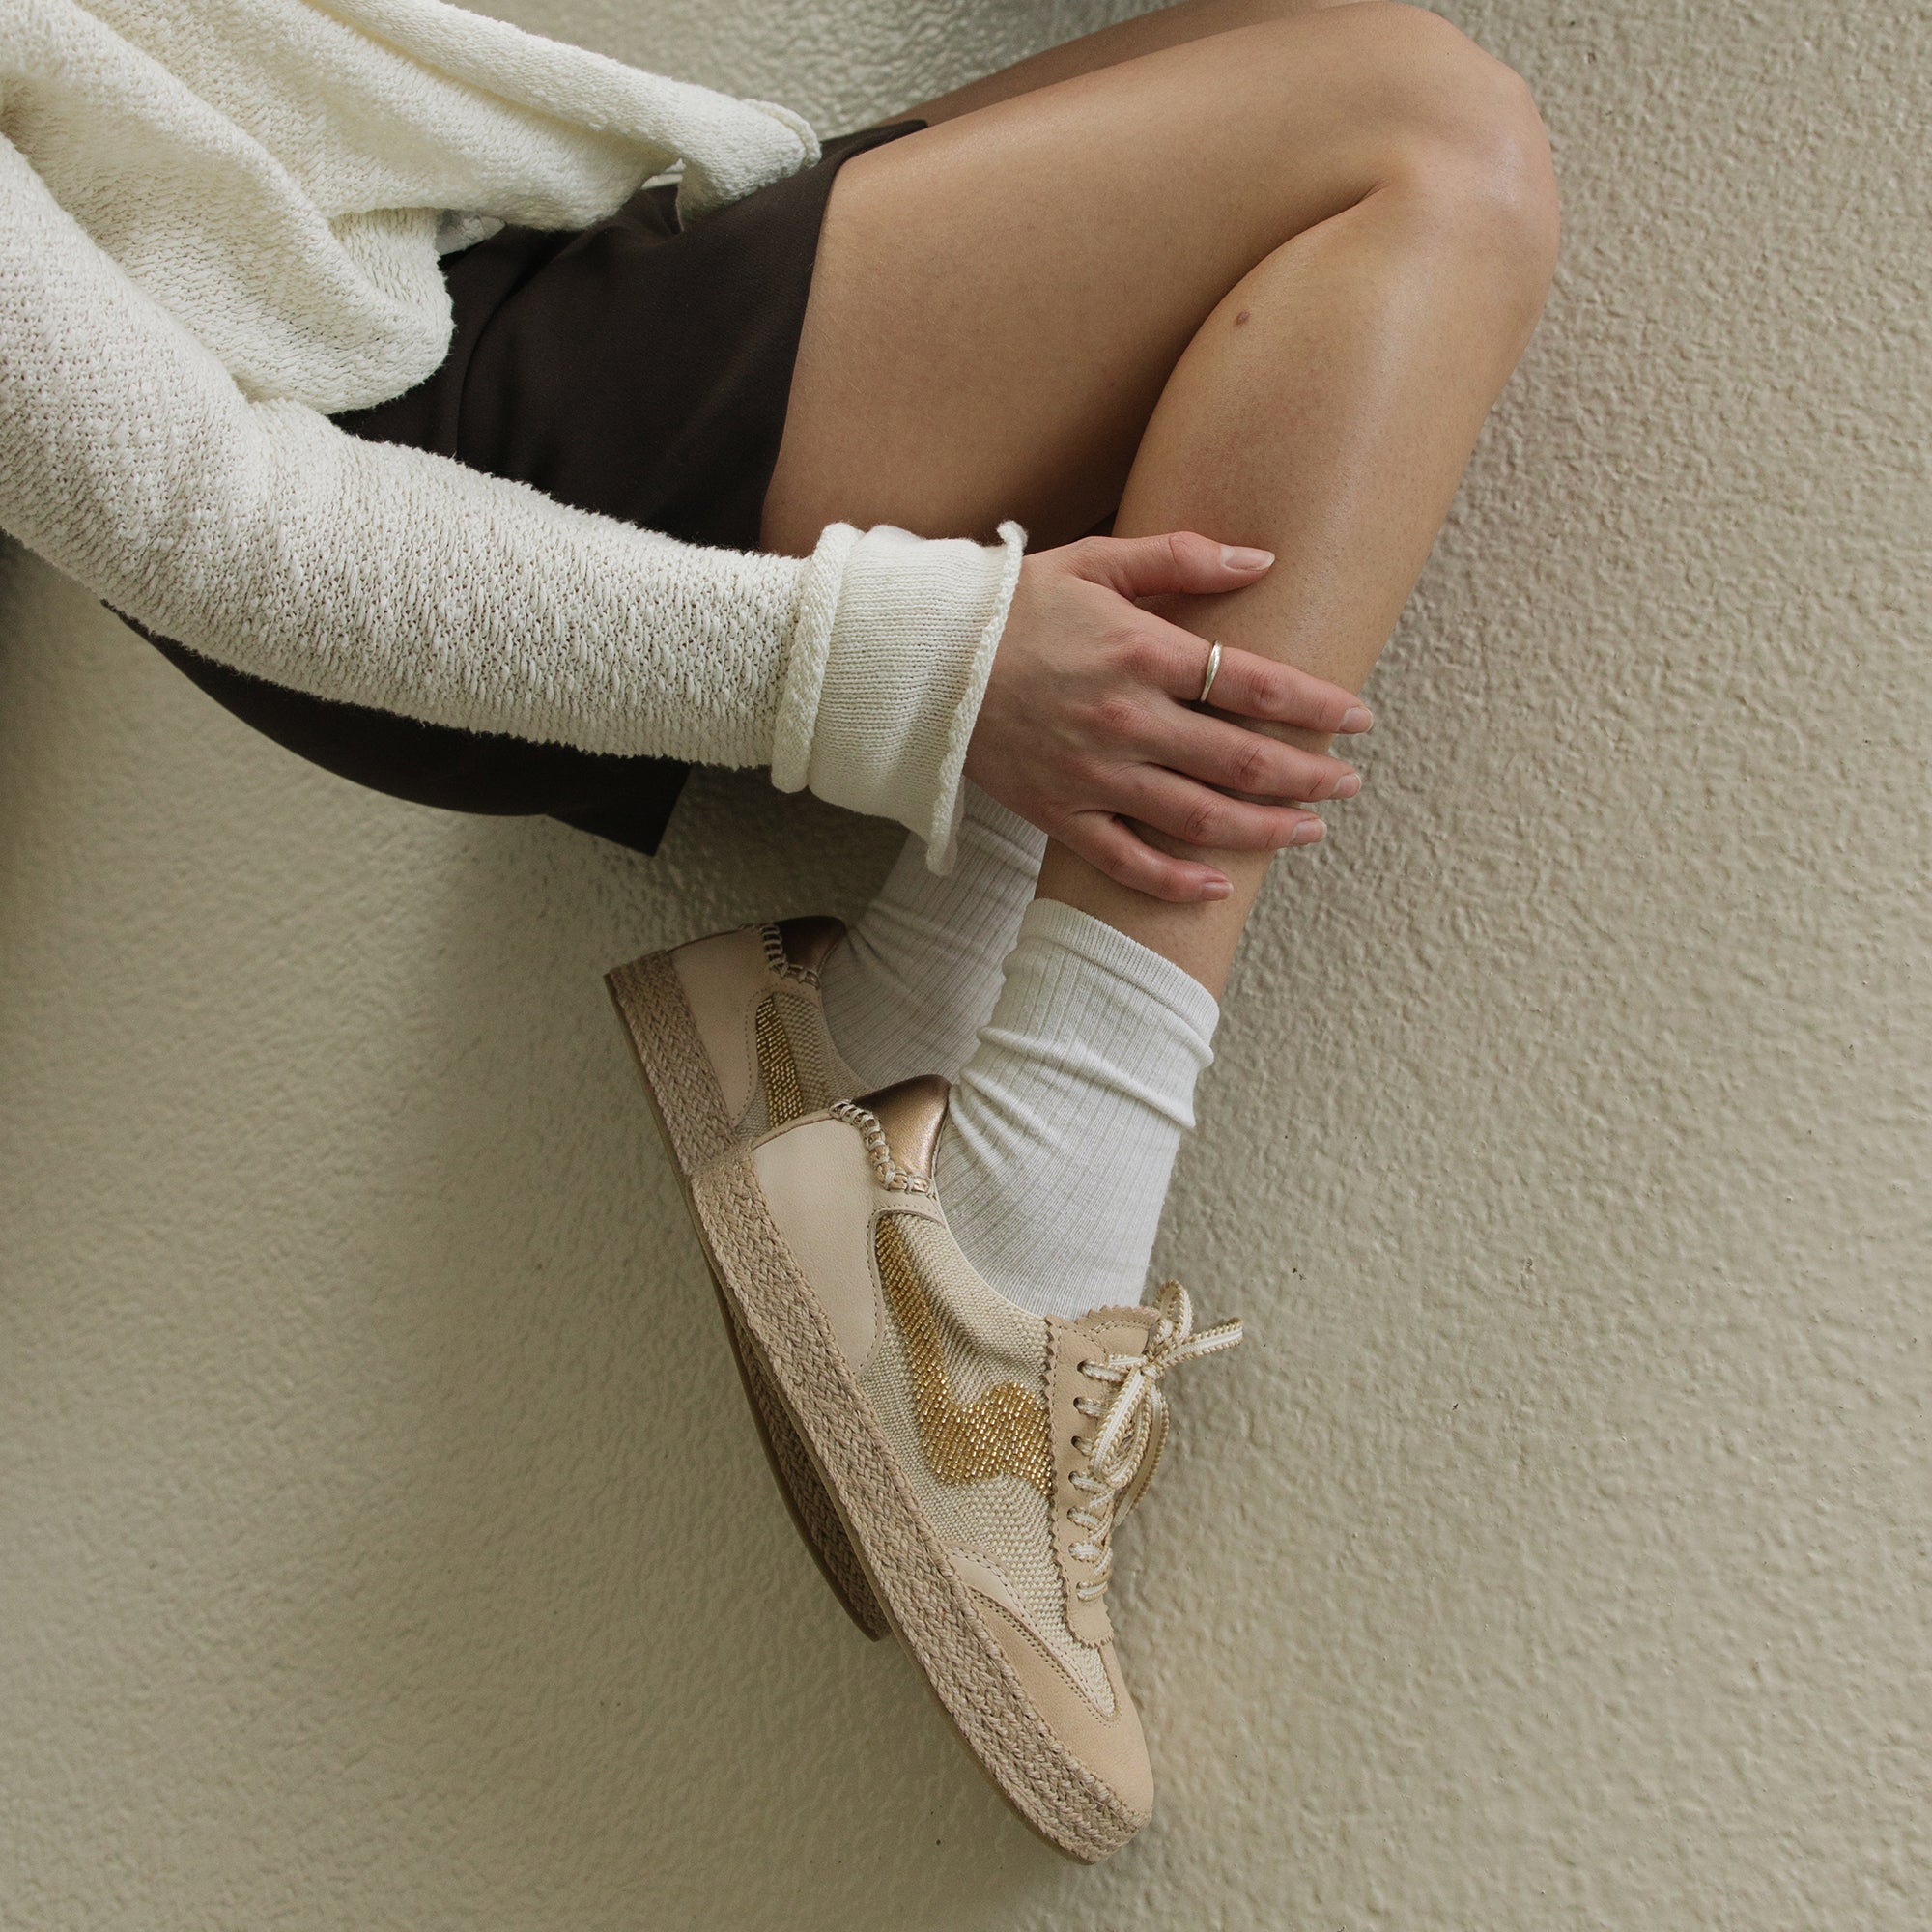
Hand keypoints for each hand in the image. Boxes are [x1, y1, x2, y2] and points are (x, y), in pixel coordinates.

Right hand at [964, 530, 1373, 902]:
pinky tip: (1219, 886)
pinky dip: (1175, 881)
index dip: (1317, 706)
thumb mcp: (1092, 562)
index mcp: (1140, 653)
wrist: (915, 662)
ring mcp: (1092, 776)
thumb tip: (1261, 559)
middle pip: (1242, 760)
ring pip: (1200, 817)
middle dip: (1309, 774)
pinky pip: (1125, 862)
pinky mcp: (1058, 814)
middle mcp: (1126, 721)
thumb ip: (1180, 557)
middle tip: (1350, 781)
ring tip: (1311, 830)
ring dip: (1266, 830)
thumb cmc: (1007, 606)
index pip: (1254, 685)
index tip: (1358, 718)